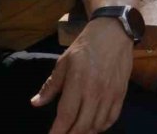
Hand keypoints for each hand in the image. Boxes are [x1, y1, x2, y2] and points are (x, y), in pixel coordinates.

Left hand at [32, 17, 132, 133]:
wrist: (114, 32)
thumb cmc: (86, 46)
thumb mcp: (64, 62)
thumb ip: (51, 85)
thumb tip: (36, 103)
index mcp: (78, 82)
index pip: (66, 115)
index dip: (57, 132)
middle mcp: (95, 91)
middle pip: (82, 126)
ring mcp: (110, 93)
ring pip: (97, 125)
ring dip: (85, 133)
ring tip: (76, 132)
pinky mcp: (121, 92)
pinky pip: (112, 117)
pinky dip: (101, 126)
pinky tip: (93, 126)